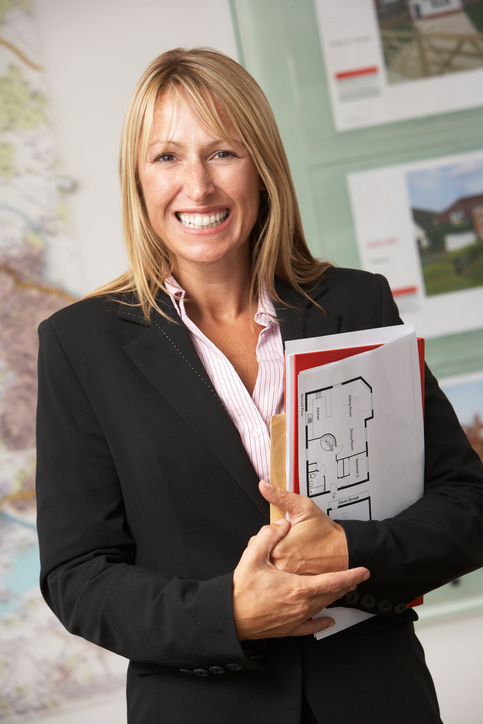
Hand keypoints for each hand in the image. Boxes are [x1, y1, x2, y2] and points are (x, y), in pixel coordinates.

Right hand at [232, 517, 368, 639]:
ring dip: (335, 597)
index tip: (364, 571)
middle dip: (346, 585)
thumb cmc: (241, 592)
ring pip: (324, 607)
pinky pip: (312, 626)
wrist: (231, 618)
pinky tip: (329, 619)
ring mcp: (297, 619)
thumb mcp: (253, 556)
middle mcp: (302, 605)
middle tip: (355, 577)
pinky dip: (324, 622)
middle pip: (332, 594)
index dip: (351, 575)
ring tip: (342, 588)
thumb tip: (281, 525)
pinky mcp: (289, 628)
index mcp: (298, 588)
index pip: (333, 581)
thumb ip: (268, 536)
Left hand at [260, 481, 348, 574]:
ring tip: (291, 553)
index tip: (278, 533)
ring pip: (271, 569)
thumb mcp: (303, 507)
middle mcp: (281, 566)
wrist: (346, 551)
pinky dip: (285, 572)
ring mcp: (289, 579)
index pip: (257, 542)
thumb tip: (264, 486)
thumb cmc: (327, 533)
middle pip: (262, 556)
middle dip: (270, 548)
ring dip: (276, 561)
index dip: (267, 535)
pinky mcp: (296, 586)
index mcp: (279, 548)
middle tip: (286, 542)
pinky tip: (295, 564)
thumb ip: (280, 496)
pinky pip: (282, 579)